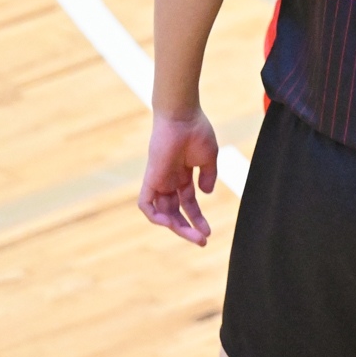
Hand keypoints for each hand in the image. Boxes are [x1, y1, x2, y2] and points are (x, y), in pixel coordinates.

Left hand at [140, 109, 218, 244]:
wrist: (182, 117)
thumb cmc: (197, 131)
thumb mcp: (209, 158)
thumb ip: (208, 177)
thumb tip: (205, 194)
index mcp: (183, 175)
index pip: (188, 203)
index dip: (197, 218)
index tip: (208, 231)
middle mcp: (170, 181)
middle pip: (175, 211)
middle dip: (188, 227)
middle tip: (203, 240)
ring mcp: (160, 181)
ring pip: (162, 212)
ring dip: (176, 226)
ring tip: (193, 236)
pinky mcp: (151, 179)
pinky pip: (146, 204)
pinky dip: (154, 216)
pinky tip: (169, 224)